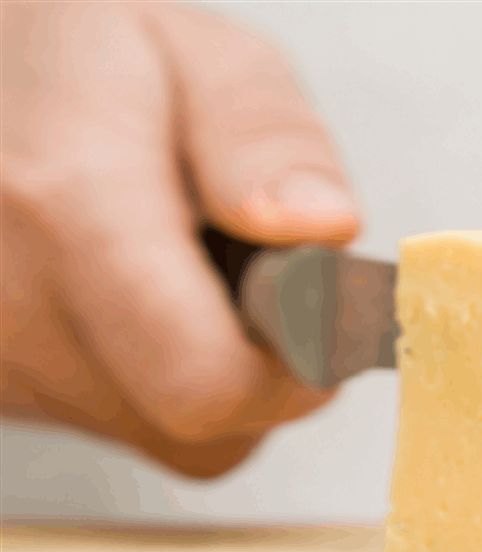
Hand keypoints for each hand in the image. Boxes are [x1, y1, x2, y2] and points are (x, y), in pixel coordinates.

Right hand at [1, 3, 356, 475]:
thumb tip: (322, 228)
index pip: (208, 383)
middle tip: (252, 269)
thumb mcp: (205, 59)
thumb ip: (267, 140)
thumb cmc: (92, 58)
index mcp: (68, 206)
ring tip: (181, 268)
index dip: (295, 364)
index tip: (317, 307)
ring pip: (162, 435)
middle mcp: (10, 302)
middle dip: (263, 362)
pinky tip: (133, 295)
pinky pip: (113, 423)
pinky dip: (151, 377)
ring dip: (208, 369)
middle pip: (199, 424)